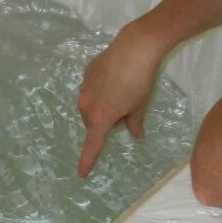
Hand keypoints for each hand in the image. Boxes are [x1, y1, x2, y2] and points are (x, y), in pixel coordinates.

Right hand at [77, 19, 162, 177]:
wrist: (134, 48)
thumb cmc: (140, 82)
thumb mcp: (140, 106)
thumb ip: (135, 123)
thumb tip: (136, 134)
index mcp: (101, 119)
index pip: (92, 145)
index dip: (87, 161)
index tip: (81, 174)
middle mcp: (87, 106)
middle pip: (93, 121)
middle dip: (105, 121)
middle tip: (126, 110)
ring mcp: (84, 88)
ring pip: (91, 104)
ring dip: (102, 104)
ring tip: (122, 90)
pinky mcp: (86, 73)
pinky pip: (91, 88)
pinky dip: (101, 89)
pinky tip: (115, 77)